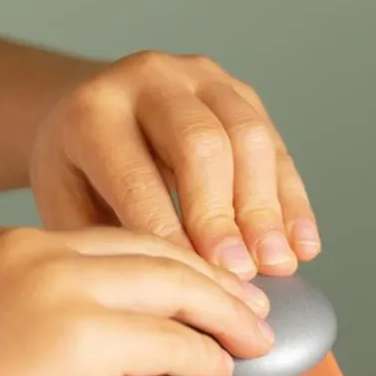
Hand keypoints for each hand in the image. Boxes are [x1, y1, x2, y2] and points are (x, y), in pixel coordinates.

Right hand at [0, 226, 273, 375]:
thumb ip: (47, 314)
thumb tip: (116, 340)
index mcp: (9, 245)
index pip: (118, 240)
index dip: (175, 264)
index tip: (207, 286)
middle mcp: (35, 253)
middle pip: (157, 251)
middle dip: (215, 281)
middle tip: (251, 308)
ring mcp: (58, 290)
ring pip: (175, 286)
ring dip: (226, 315)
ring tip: (253, 338)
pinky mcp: (78, 339)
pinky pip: (169, 340)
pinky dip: (204, 356)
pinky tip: (219, 371)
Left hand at [29, 52, 319, 278]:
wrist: (88, 117)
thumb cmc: (81, 182)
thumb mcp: (72, 211)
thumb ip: (119, 246)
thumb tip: (175, 296)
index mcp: (92, 113)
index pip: (137, 176)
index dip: (171, 233)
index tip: (195, 282)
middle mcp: (149, 80)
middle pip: (201, 143)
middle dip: (224, 217)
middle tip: (242, 273)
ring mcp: (200, 80)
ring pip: (249, 137)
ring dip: (268, 210)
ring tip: (279, 264)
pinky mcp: (240, 95)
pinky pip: (277, 147)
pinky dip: (293, 202)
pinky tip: (302, 245)